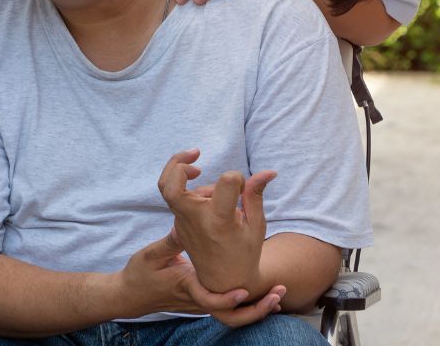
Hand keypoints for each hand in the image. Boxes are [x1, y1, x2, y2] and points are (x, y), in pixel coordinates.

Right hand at [120, 231, 283, 326]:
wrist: (129, 297)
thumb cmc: (138, 276)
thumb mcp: (152, 256)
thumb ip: (172, 241)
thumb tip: (185, 224)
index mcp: (186, 286)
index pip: (209, 300)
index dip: (227, 299)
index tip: (243, 291)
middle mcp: (196, 298)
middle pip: (230, 314)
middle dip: (256, 309)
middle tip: (278, 296)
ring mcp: (199, 301)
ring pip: (232, 314)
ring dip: (256, 308)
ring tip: (278, 296)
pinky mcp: (201, 298)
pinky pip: (227, 307)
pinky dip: (246, 303)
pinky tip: (262, 293)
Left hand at [158, 149, 275, 294]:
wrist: (224, 283)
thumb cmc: (245, 252)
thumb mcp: (256, 225)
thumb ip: (255, 194)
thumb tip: (269, 171)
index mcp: (219, 220)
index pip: (226, 181)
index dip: (238, 178)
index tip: (244, 187)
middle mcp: (196, 220)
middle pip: (170, 184)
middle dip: (177, 162)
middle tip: (196, 155)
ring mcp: (183, 224)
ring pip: (174, 188)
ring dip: (192, 179)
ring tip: (219, 194)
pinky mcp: (178, 225)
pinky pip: (179, 200)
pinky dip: (191, 191)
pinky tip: (211, 200)